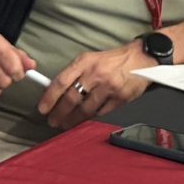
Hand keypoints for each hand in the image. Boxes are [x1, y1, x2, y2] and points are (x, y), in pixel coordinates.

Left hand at [40, 44, 156, 131]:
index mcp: (85, 62)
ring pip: (85, 109)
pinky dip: (91, 117)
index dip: (49, 97)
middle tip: (53, 121)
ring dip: (73, 119)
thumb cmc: (114, 60)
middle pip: (72, 99)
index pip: (61, 82)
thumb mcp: (90, 59)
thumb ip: (74, 73)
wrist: (141, 59)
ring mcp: (109, 87)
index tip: (43, 108)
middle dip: (59, 113)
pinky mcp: (120, 98)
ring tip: (66, 124)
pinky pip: (101, 112)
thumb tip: (56, 90)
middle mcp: (96, 74)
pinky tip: (85, 118)